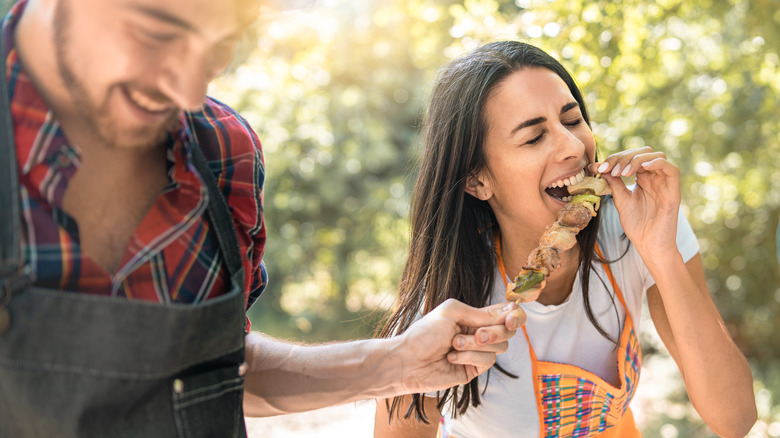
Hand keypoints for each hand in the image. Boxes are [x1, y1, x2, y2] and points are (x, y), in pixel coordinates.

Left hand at [393, 299, 523, 394]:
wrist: (408, 360)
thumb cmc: (424, 333)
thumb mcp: (452, 312)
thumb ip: (481, 313)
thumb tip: (509, 311)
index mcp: (474, 316)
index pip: (505, 313)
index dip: (515, 316)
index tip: (510, 320)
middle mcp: (478, 333)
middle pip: (507, 332)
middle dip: (495, 332)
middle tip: (477, 334)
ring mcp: (477, 352)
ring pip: (499, 348)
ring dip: (476, 345)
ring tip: (453, 345)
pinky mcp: (473, 369)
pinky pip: (487, 361)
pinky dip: (470, 356)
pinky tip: (451, 357)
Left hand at [590, 146, 680, 258]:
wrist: (649, 245)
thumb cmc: (637, 225)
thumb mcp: (621, 200)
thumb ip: (613, 183)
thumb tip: (598, 167)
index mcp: (643, 178)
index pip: (631, 157)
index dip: (615, 158)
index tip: (599, 168)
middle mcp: (655, 178)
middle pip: (643, 153)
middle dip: (623, 157)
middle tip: (609, 169)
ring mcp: (665, 183)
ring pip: (656, 157)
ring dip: (636, 159)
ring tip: (622, 172)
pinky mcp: (673, 191)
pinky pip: (671, 169)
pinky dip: (657, 163)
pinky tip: (642, 168)